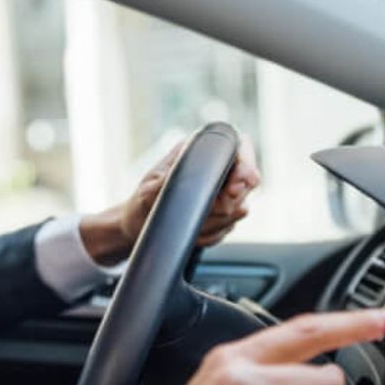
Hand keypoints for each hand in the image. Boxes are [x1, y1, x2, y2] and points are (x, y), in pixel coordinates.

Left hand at [79, 137, 261, 264]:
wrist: (138, 228)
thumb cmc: (142, 204)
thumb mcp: (151, 191)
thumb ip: (176, 180)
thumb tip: (199, 171)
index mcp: (200, 151)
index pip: (239, 149)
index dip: (245, 168)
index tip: (234, 189)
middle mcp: (215, 168)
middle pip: (246, 182)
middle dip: (227, 203)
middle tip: (205, 213)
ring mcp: (223, 192)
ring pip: (239, 209)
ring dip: (214, 223)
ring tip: (189, 224)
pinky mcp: (224, 215)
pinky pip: (229, 227)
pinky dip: (211, 235)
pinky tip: (192, 233)